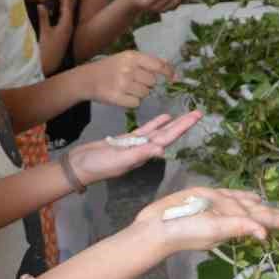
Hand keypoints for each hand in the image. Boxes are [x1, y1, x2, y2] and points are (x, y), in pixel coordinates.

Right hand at [37, 0, 74, 73]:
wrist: (49, 64)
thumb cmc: (46, 49)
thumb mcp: (44, 32)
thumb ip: (44, 18)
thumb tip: (41, 5)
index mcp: (65, 25)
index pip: (66, 8)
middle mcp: (68, 28)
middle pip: (69, 10)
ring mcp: (66, 32)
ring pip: (67, 15)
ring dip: (66, 5)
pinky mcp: (63, 36)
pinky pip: (65, 20)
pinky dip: (63, 13)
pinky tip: (61, 11)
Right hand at [68, 111, 201, 185]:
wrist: (80, 165)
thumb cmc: (98, 166)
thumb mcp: (120, 160)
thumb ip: (140, 154)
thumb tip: (161, 149)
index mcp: (144, 155)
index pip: (168, 139)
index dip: (182, 128)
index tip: (195, 118)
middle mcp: (144, 150)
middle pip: (168, 134)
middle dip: (183, 124)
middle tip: (198, 113)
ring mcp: (136, 145)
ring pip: (158, 131)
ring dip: (172, 123)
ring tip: (186, 114)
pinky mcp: (126, 140)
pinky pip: (145, 130)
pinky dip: (155, 124)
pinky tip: (164, 117)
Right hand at [81, 50, 174, 107]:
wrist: (87, 79)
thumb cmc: (110, 68)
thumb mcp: (127, 58)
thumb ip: (147, 61)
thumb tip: (169, 66)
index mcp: (132, 57)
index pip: (158, 65)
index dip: (169, 72)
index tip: (174, 78)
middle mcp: (128, 69)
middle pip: (152, 82)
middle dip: (147, 83)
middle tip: (135, 82)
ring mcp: (123, 84)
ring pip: (145, 93)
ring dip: (140, 93)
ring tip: (127, 88)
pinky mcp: (117, 97)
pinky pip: (136, 103)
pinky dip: (132, 101)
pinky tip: (123, 95)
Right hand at [137, 186, 278, 249]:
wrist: (154, 229)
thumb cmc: (183, 229)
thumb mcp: (213, 229)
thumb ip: (237, 227)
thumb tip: (264, 233)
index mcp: (234, 221)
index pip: (265, 219)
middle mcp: (229, 215)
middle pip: (259, 213)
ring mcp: (217, 210)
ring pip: (246, 206)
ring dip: (263, 208)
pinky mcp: (204, 202)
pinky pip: (228, 200)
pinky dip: (241, 198)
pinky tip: (250, 199)